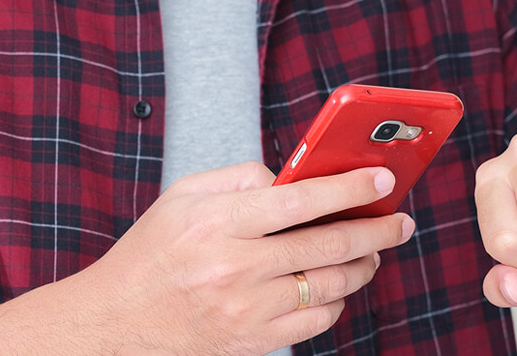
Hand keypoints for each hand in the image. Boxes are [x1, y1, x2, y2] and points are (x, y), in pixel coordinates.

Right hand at [76, 162, 415, 354]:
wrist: (116, 322)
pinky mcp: (253, 341)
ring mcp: (246, 311)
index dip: (349, 188)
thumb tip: (295, 177)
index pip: (300, 200)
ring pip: (330, 285)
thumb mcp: (182, 197)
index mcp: (215, 223)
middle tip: (399, 221)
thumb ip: (241, 179)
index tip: (382, 179)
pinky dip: (336, 300)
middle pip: (327, 245)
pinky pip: (316, 320)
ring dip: (363, 265)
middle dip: (375, 230)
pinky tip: (335, 284)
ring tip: (372, 251)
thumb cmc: (152, 253)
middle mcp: (234, 268)